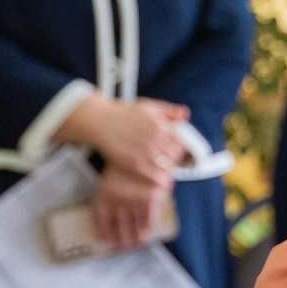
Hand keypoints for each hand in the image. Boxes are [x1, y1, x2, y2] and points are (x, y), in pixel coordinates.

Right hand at [60, 94, 188, 183]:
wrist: (101, 122)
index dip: (180, 147)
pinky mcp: (134, 164)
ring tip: (165, 170)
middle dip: (174, 159)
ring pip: (166, 167)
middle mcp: (155, 138)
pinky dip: (160, 180)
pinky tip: (161, 180)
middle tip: (169, 161)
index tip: (176, 149)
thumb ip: (168, 111)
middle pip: (174, 155)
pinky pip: (154, 176)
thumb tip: (185, 114)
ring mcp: (145, 152)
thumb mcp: (148, 106)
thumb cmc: (124, 113)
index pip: (181, 141)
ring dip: (168, 170)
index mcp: (160, 124)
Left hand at [90, 165, 172, 250]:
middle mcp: (118, 201)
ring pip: (134, 226)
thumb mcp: (110, 178)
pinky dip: (147, 227)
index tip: (104, 239)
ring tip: (137, 243)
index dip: (103, 231)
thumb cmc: (123, 162)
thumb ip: (108, 195)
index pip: (101, 219)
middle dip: (121, 240)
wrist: (139, 146)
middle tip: (123, 247)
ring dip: (135, 237)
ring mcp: (134, 201)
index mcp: (104, 195)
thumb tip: (108, 212)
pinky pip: (149, 220)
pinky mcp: (150, 198)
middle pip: (118, 227)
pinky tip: (146, 232)